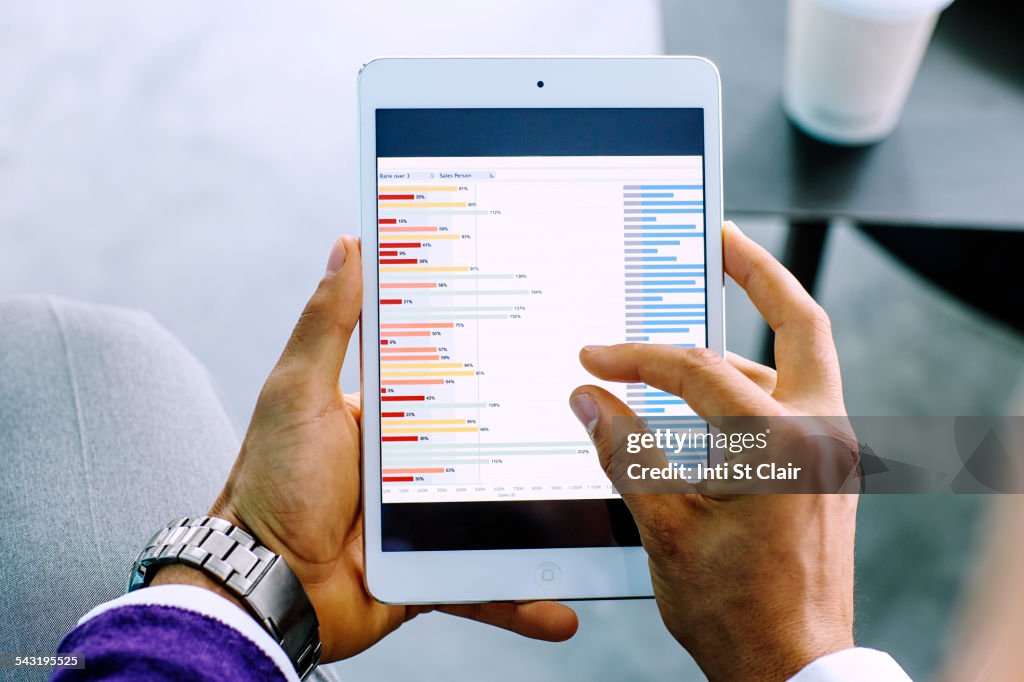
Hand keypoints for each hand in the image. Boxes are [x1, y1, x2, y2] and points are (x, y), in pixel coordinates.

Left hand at [180, 236, 576, 660]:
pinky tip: (563, 608)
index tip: (546, 319)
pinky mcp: (435, 568)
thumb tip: (349, 247)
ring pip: (505, 512)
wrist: (263, 588)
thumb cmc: (270, 483)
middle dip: (545, 431)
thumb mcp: (298, 391)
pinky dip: (523, 598)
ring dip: (551, 520)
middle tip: (605, 411)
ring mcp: (430, 517)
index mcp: (390, 413)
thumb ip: (328, 324)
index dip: (496, 346)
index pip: (455, 370)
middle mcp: (417, 461)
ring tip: (607, 509)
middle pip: (494, 440)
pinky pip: (488, 582)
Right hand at [569, 222, 855, 680]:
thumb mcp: (665, 526)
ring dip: (746, 340)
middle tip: (723, 238)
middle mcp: (823, 434)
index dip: (635, 358)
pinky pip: (792, 401)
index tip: (594, 359)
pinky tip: (707, 398)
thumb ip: (625, 451)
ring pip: (797, 362)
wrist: (795, 669)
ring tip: (692, 330)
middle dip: (760, 273)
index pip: (696, 369)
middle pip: (801, 322)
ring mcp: (834, 451)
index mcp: (783, 443)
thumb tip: (589, 398)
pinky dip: (750, 385)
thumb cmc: (736, 611)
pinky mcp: (827, 471)